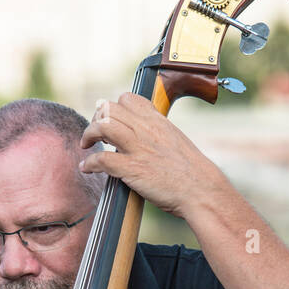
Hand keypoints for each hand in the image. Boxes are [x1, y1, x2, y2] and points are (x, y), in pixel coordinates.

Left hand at [78, 91, 228, 217]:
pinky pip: (102, 159)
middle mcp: (146, 130)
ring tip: (86, 145)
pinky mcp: (132, 169)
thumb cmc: (191, 171)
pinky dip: (89, 163)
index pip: (128, 99)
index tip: (110, 120)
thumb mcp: (175, 141)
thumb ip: (157, 134)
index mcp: (157, 121)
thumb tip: (144, 137)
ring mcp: (138, 148)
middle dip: (96, 119)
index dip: (114, 107)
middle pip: (110, 108)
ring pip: (103, 126)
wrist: (201, 189)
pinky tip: (87, 168)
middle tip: (94, 135)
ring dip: (89, 134)